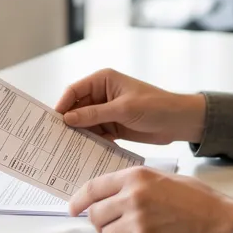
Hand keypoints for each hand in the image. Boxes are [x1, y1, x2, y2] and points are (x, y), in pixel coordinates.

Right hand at [54, 69, 205, 144]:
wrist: (179, 122)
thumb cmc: (155, 106)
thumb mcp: (123, 109)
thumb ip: (95, 114)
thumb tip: (68, 119)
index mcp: (103, 80)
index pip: (74, 91)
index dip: (62, 105)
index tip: (53, 122)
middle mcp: (101, 94)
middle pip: (76, 108)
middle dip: (68, 122)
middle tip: (54, 139)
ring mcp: (106, 111)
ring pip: (84, 123)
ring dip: (78, 134)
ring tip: (64, 149)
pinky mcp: (112, 126)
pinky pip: (95, 133)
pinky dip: (89, 142)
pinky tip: (81, 152)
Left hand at [68, 166, 232, 232]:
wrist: (225, 228)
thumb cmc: (204, 204)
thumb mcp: (169, 181)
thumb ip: (140, 184)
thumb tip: (116, 193)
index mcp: (138, 177)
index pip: (94, 187)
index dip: (79, 199)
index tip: (73, 207)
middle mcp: (133, 197)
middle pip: (96, 214)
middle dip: (100, 222)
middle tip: (112, 226)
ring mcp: (137, 223)